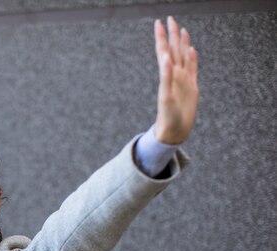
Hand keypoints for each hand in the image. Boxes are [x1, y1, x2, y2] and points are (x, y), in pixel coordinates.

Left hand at [154, 16, 198, 144]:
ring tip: (181, 29)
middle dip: (172, 35)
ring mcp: (183, 80)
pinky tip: (191, 49)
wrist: (174, 131)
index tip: (158, 23)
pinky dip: (192, 58)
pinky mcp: (191, 87)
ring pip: (183, 56)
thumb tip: (165, 58)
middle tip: (170, 19)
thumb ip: (166, 78)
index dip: (161, 38)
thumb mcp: (166, 98)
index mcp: (167, 76)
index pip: (164, 52)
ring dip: (182, 43)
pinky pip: (192, 68)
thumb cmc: (167, 118)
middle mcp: (174, 75)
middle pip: (174, 50)